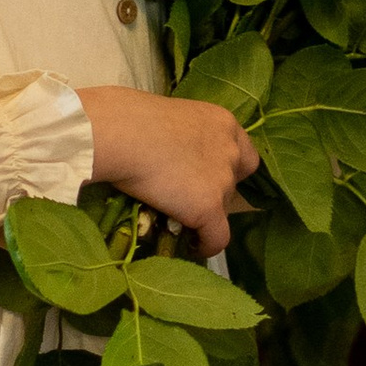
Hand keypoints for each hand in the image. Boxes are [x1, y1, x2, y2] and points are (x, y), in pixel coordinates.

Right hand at [79, 86, 259, 255]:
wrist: (122, 134)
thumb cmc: (130, 118)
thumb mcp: (170, 119)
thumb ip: (183, 137)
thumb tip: (169, 152)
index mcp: (223, 122)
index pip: (243, 153)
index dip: (227, 168)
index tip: (206, 176)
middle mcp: (231, 150)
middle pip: (234, 180)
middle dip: (215, 189)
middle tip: (187, 193)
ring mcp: (223, 180)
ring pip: (223, 208)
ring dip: (204, 212)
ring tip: (178, 218)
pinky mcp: (209, 207)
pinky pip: (217, 237)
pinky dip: (206, 244)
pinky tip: (192, 246)